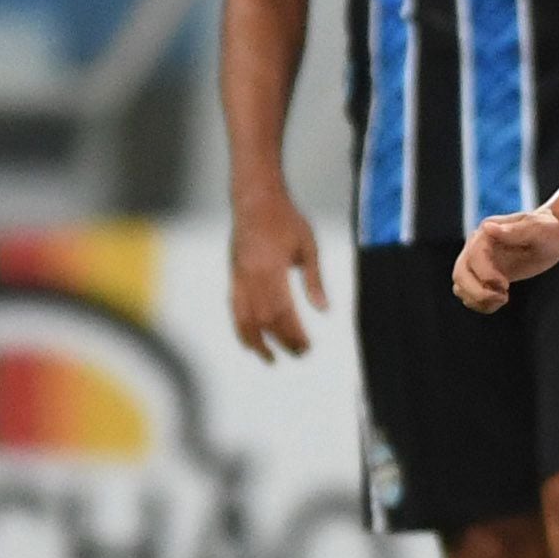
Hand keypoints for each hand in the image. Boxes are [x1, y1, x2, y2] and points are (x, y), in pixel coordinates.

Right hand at [228, 195, 325, 361]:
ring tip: (270, 359)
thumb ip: (315, 280)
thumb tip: (325, 311)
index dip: (294, 334)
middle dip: (282, 341)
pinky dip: (240, 327)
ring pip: (244, 318)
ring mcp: (239, 277)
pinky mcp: (233, 275)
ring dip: (257, 342)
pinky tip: (250, 341)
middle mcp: (251, 277)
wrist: (255, 198)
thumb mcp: (308, 247)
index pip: (283, 312)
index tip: (307, 347)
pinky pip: (234, 308)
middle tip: (300, 354)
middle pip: (265, 320)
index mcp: (272, 269)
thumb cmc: (286, 219)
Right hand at [453, 207, 558, 313]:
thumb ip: (514, 230)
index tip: (506, 285)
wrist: (554, 235)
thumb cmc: (548, 229)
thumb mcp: (538, 229)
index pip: (473, 257)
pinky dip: (481, 304)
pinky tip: (502, 300)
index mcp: (486, 234)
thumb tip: (487, 228)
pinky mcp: (485, 276)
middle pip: (460, 275)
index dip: (485, 275)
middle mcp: (477, 247)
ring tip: (504, 298)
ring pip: (461, 287)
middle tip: (504, 297)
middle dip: (477, 292)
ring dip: (478, 300)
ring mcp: (479, 262)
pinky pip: (470, 294)